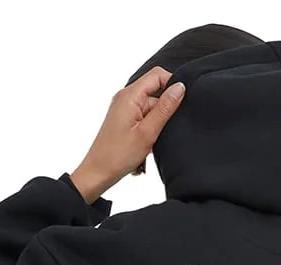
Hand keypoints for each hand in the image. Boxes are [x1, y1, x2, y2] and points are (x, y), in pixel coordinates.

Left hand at [70, 67, 186, 203]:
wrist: (98, 172)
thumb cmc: (117, 156)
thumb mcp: (148, 132)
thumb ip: (165, 108)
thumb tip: (180, 87)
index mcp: (130, 95)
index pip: (157, 75)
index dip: (173, 85)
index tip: (182, 103)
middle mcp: (126, 97)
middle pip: (156, 93)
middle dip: (165, 112)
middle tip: (160, 132)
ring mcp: (125, 108)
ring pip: (152, 109)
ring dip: (156, 126)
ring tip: (149, 143)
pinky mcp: (125, 119)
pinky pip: (145, 118)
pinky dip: (149, 131)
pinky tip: (145, 146)